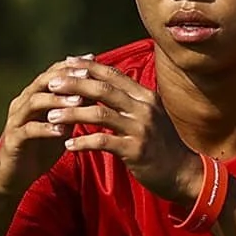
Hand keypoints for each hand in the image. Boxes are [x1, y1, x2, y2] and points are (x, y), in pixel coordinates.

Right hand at [0, 61, 81, 197]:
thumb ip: (75, 107)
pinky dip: (45, 128)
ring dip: (57, 100)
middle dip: (65, 77)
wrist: (15, 175)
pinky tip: (62, 131)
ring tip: (78, 101)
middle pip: (42, 81)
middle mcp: (23, 103)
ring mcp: (16, 120)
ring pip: (34, 102)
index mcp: (35, 96)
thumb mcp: (63, 125)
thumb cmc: (41, 148)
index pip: (53, 73)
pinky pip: (28, 130)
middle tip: (86, 76)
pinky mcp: (13, 140)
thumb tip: (98, 89)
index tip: (94, 60)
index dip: (72, 65)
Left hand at [44, 60, 205, 202]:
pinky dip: (83, 142)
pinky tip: (68, 145)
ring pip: (99, 113)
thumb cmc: (162, 145)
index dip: (89, 67)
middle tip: (50, 84)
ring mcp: (140, 129)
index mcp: (145, 96)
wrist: (185, 173)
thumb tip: (106, 86)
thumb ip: (130, 101)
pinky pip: (103, 142)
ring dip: (72, 113)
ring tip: (51, 116)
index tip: (67, 62)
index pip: (113, 74)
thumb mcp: (150, 116)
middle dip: (73, 84)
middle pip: (103, 89)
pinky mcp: (135, 150)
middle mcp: (144, 108)